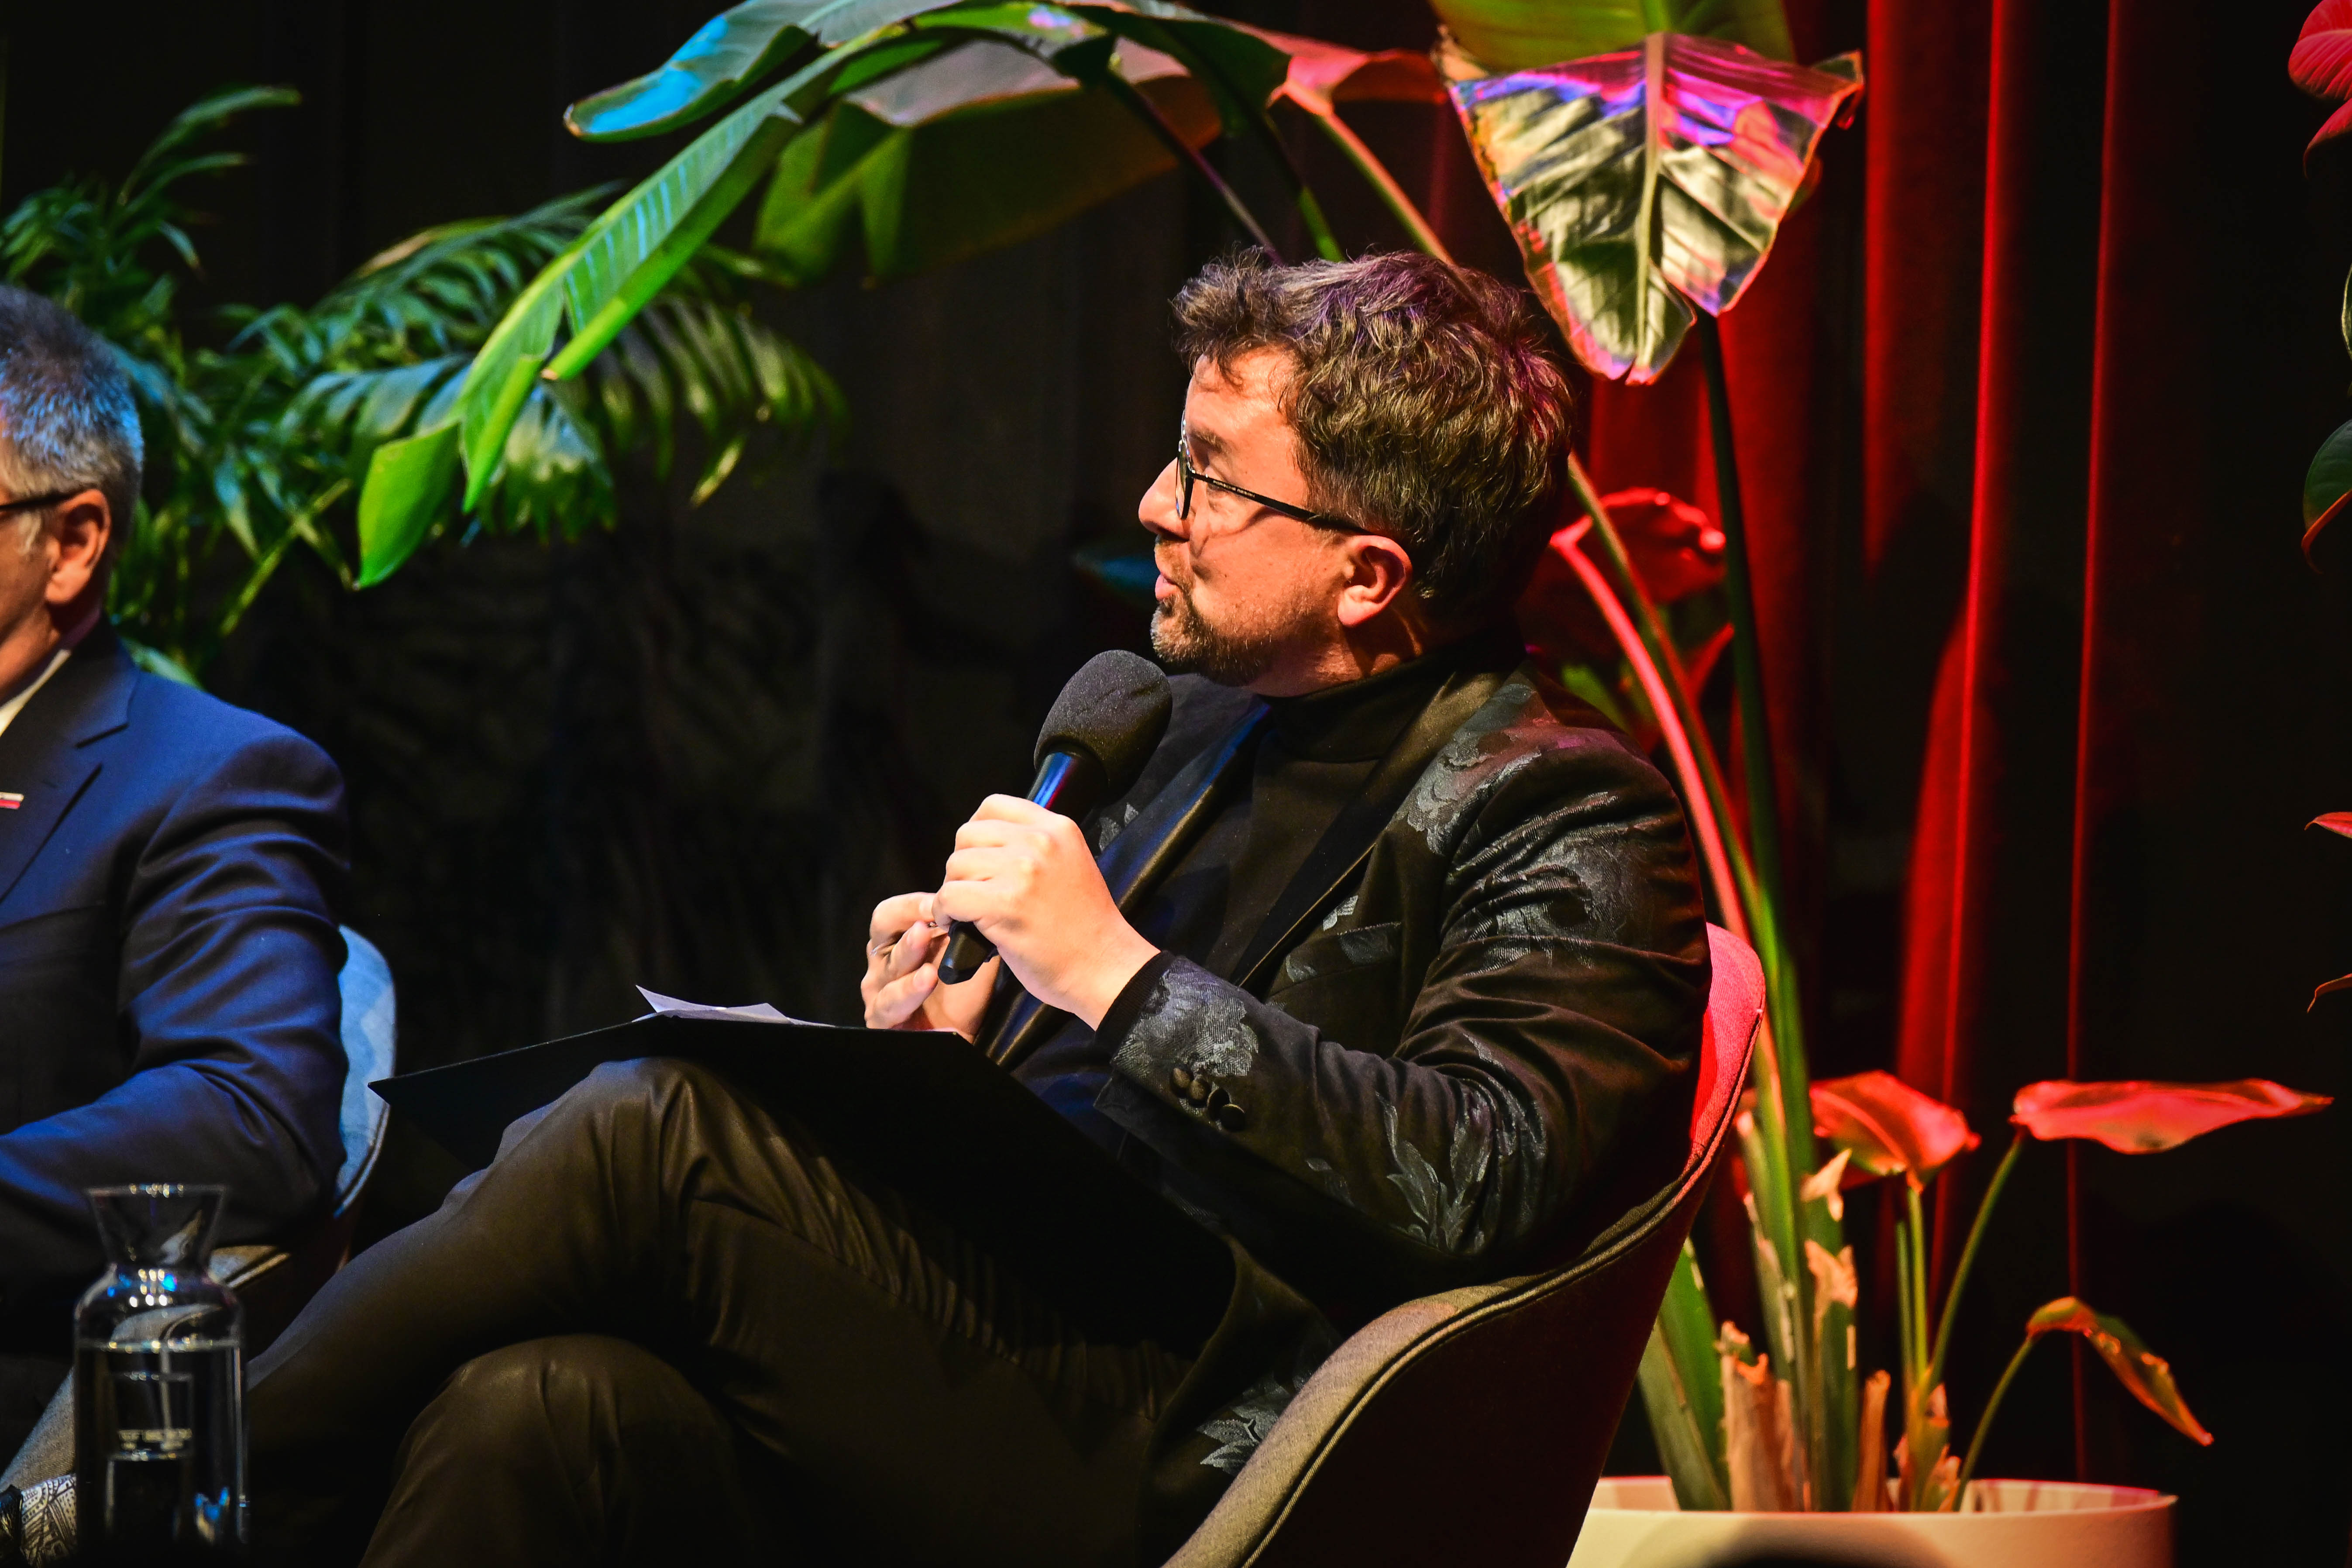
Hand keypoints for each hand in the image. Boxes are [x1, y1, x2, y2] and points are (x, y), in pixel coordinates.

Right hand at [861, 893, 997, 1038]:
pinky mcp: (883, 1023)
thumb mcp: (966, 957)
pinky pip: (891, 1011)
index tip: (943, 902)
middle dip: (907, 937)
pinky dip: (910, 1004)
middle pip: (882, 943)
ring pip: (888, 981)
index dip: (913, 906)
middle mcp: (882, 965)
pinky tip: (933, 1003)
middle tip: (926, 929)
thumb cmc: (960, 992)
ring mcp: (879, 995)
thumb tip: (974, 898)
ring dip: (908, 977)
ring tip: (930, 974)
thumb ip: (965, 929)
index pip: (890, 914)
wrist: (961, 1034)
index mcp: (896, 942)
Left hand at [930, 795, 1158, 1027]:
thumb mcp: (1069, 866)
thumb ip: (1034, 848)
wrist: (1104, 968)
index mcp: (1058, 828)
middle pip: (968, 834)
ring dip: (954, 890)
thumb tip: (984, 848)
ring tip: (968, 911)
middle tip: (974, 892)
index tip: (981, 862)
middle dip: (963, 865)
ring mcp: (1024, 870)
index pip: (993, 806)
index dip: (977, 835)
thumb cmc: (1084, 928)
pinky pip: (950, 896)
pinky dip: (945, 913)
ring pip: (956, 865)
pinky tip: (957, 924)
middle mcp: (1041, 841)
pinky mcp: (1006, 903)